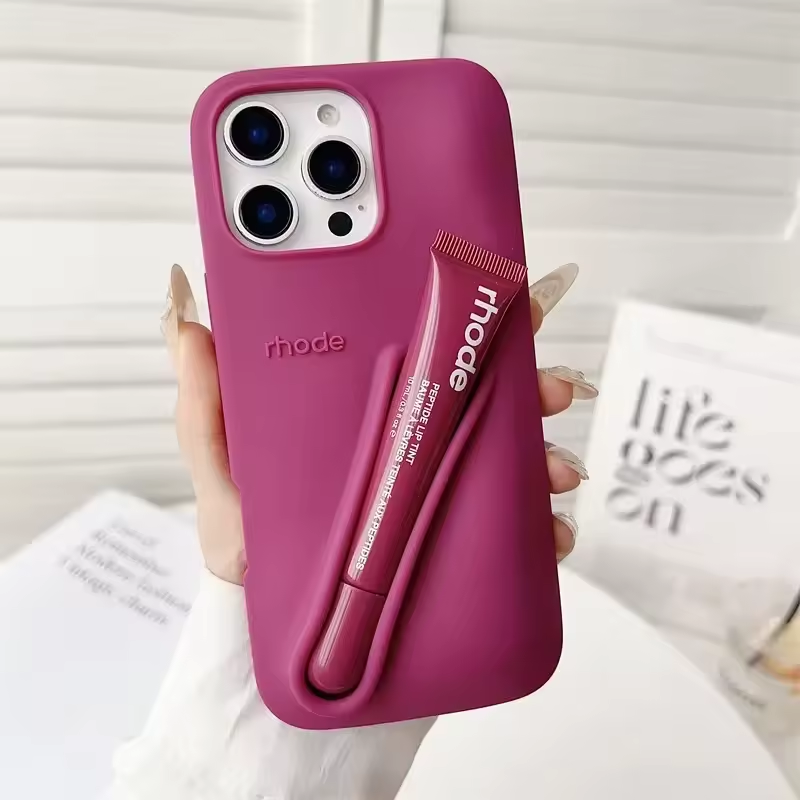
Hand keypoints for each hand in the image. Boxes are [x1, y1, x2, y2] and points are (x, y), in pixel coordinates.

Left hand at [162, 263, 595, 584]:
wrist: (276, 637)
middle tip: (549, 387)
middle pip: (482, 397)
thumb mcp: (221, 471)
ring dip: (545, 453)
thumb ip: (207, 402)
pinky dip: (541, 525)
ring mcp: (431, 492)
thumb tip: (191, 324)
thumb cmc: (249, 547)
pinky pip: (509, 527)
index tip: (506, 307)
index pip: (423, 350)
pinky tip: (550, 530)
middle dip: (528, 383)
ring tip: (555, 469)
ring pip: (508, 457)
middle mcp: (406, 443)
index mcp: (364, 411)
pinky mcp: (451, 544)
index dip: (470, 323)